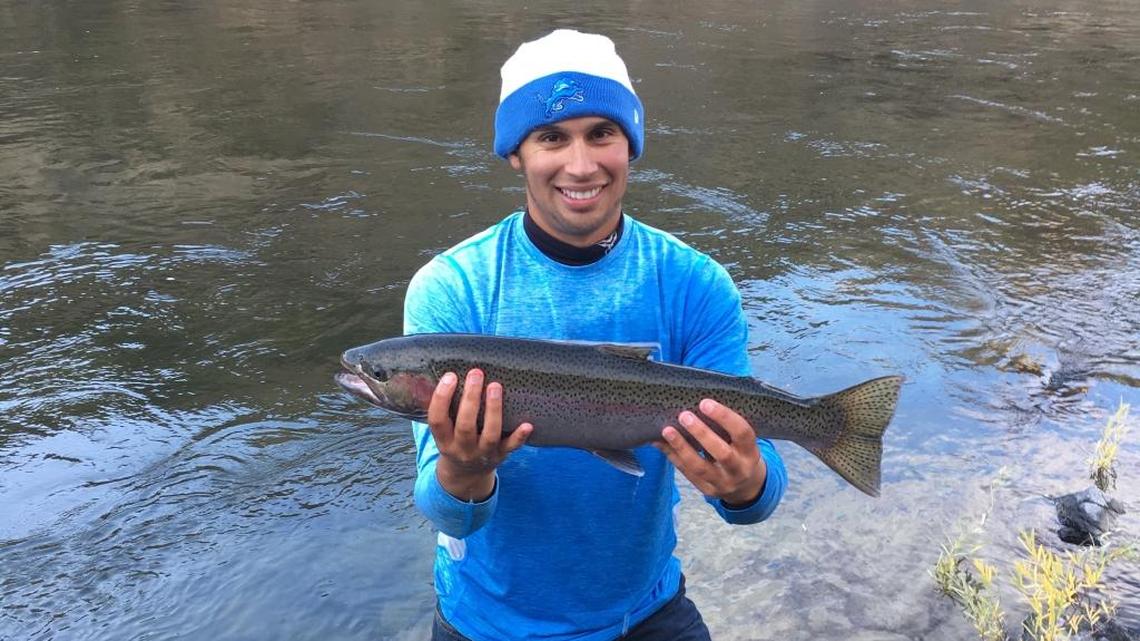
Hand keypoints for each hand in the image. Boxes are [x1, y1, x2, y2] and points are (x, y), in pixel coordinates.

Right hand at [428, 369, 531, 501]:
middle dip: (470, 399)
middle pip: (465, 425)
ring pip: (489, 434)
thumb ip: (441, 408)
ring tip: (495, 386)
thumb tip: (437, 371)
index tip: (450, 376)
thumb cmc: (454, 440)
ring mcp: (483, 454)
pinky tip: (528, 424)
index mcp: (443, 440)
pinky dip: (519, 437)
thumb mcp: (443, 430)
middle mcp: (462, 449)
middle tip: (476, 373)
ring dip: (493, 410)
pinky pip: (511, 447)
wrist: (466, 475)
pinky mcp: (501, 455)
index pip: (437, 420)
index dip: (441, 398)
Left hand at [654, 399, 765, 505]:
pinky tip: (660, 443)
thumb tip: (698, 402)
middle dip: (701, 433)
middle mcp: (739, 470)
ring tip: (667, 430)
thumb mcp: (741, 441)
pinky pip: (687, 472)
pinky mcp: (707, 489)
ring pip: (699, 466)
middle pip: (722, 454)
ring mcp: (723, 483)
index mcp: (751, 452)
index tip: (705, 403)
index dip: (724, 417)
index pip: (742, 433)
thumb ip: (727, 426)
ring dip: (681, 447)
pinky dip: (672, 456)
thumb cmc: (739, 453)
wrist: (746, 487)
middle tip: (684, 416)